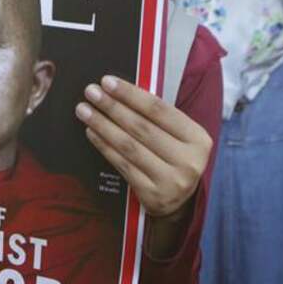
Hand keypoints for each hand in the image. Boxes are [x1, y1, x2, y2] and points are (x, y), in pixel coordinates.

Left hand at [75, 75, 211, 218]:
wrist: (179, 202)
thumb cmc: (173, 157)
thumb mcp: (177, 136)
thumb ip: (157, 117)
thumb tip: (119, 91)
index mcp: (198, 139)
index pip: (159, 110)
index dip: (131, 94)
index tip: (107, 81)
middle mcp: (189, 161)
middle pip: (142, 127)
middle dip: (112, 107)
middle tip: (90, 92)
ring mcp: (171, 181)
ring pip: (129, 146)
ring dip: (103, 125)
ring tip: (84, 110)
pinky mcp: (152, 195)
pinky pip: (122, 164)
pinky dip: (104, 146)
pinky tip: (91, 132)